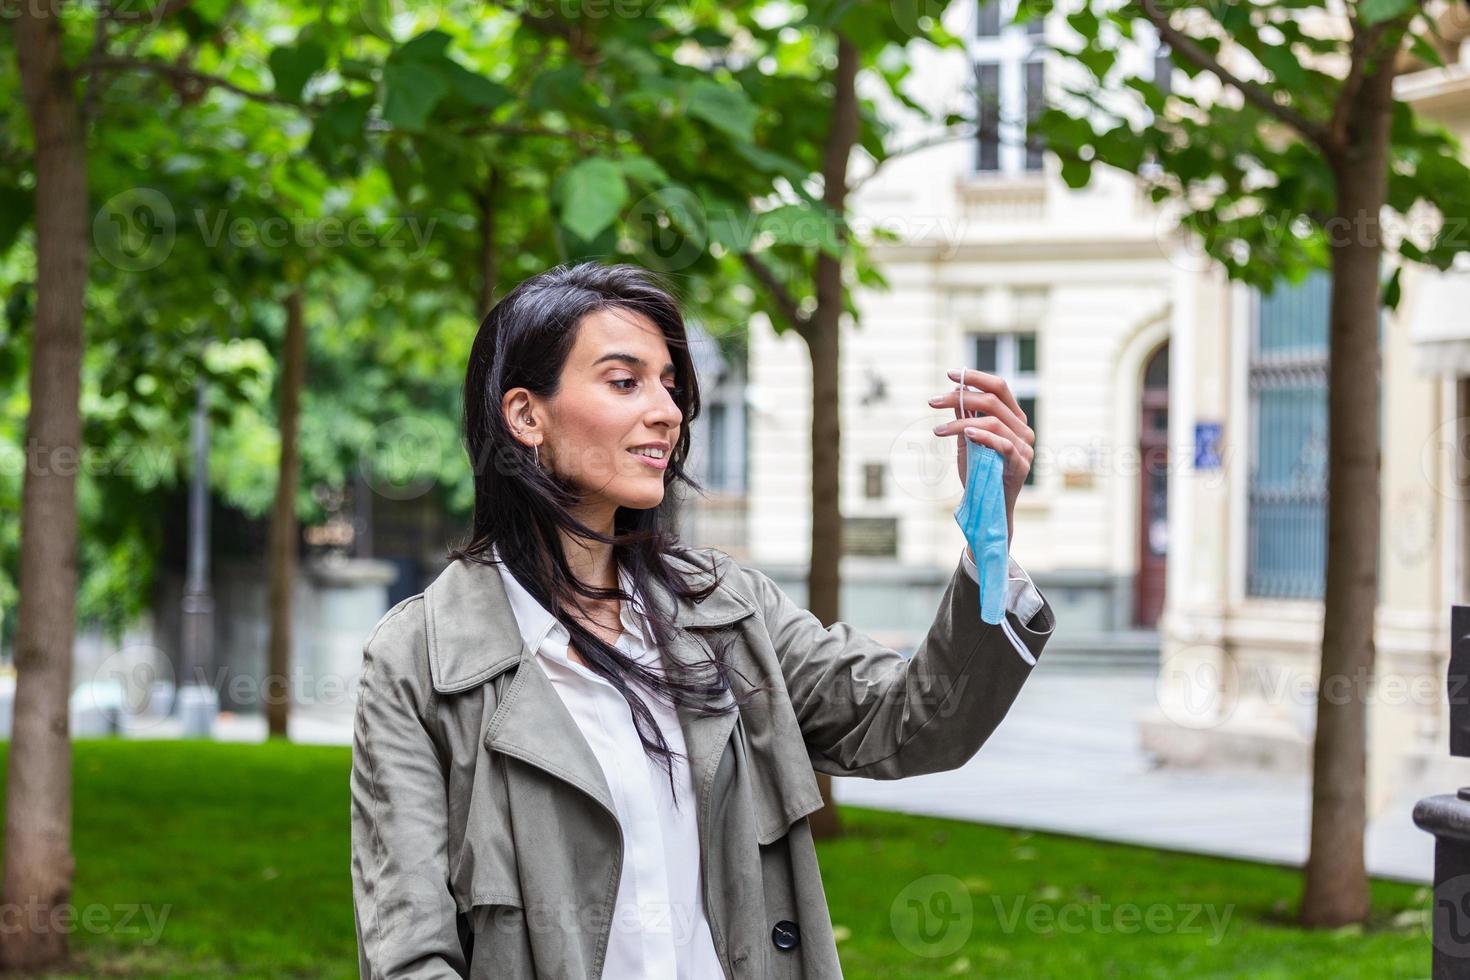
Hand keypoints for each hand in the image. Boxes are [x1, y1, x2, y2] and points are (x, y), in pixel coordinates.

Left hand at [929, 368, 1034, 548]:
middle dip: (959, 396)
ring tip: (939, 431)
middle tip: (932, 402)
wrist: (986, 507)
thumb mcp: (968, 440)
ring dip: (960, 422)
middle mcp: (1023, 429)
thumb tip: (955, 390)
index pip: (1000, 387)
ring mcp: (1025, 447)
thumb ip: (966, 416)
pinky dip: (982, 436)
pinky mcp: (1021, 465)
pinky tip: (965, 434)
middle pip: (993, 400)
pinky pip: (1003, 443)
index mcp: (1014, 419)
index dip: (975, 377)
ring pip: (994, 420)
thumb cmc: (978, 473)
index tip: (949, 373)